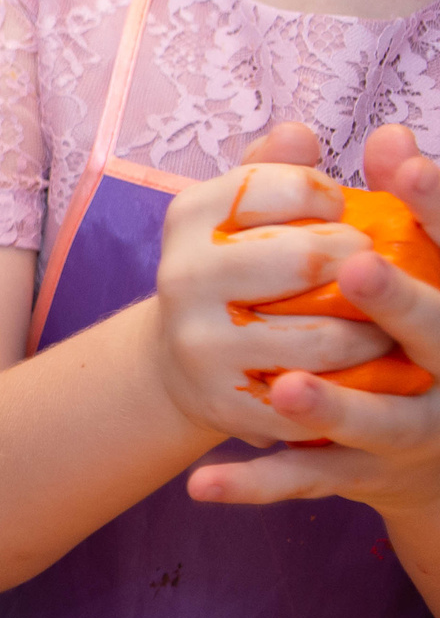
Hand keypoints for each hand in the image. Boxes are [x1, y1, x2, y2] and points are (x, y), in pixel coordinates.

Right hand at [150, 124, 391, 444]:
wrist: (182, 360)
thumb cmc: (235, 268)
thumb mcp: (242, 209)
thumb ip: (275, 167)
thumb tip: (300, 136)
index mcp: (192, 214)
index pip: (295, 186)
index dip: (333, 199)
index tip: (334, 213)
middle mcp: (184, 275)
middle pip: (309, 259)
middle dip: (362, 264)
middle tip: (370, 272)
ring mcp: (200, 342)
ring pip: (324, 336)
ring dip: (372, 332)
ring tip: (382, 328)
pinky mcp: (224, 399)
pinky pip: (315, 394)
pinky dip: (349, 383)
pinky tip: (360, 370)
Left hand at [182, 124, 439, 513]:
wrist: (427, 450)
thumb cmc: (414, 333)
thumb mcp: (417, 271)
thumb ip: (402, 207)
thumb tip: (389, 134)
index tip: (408, 167)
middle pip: (439, 336)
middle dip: (403, 302)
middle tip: (356, 268)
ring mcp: (412, 430)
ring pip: (377, 422)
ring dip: (334, 406)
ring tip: (290, 388)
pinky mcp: (362, 474)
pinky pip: (306, 480)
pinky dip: (255, 483)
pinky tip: (202, 482)